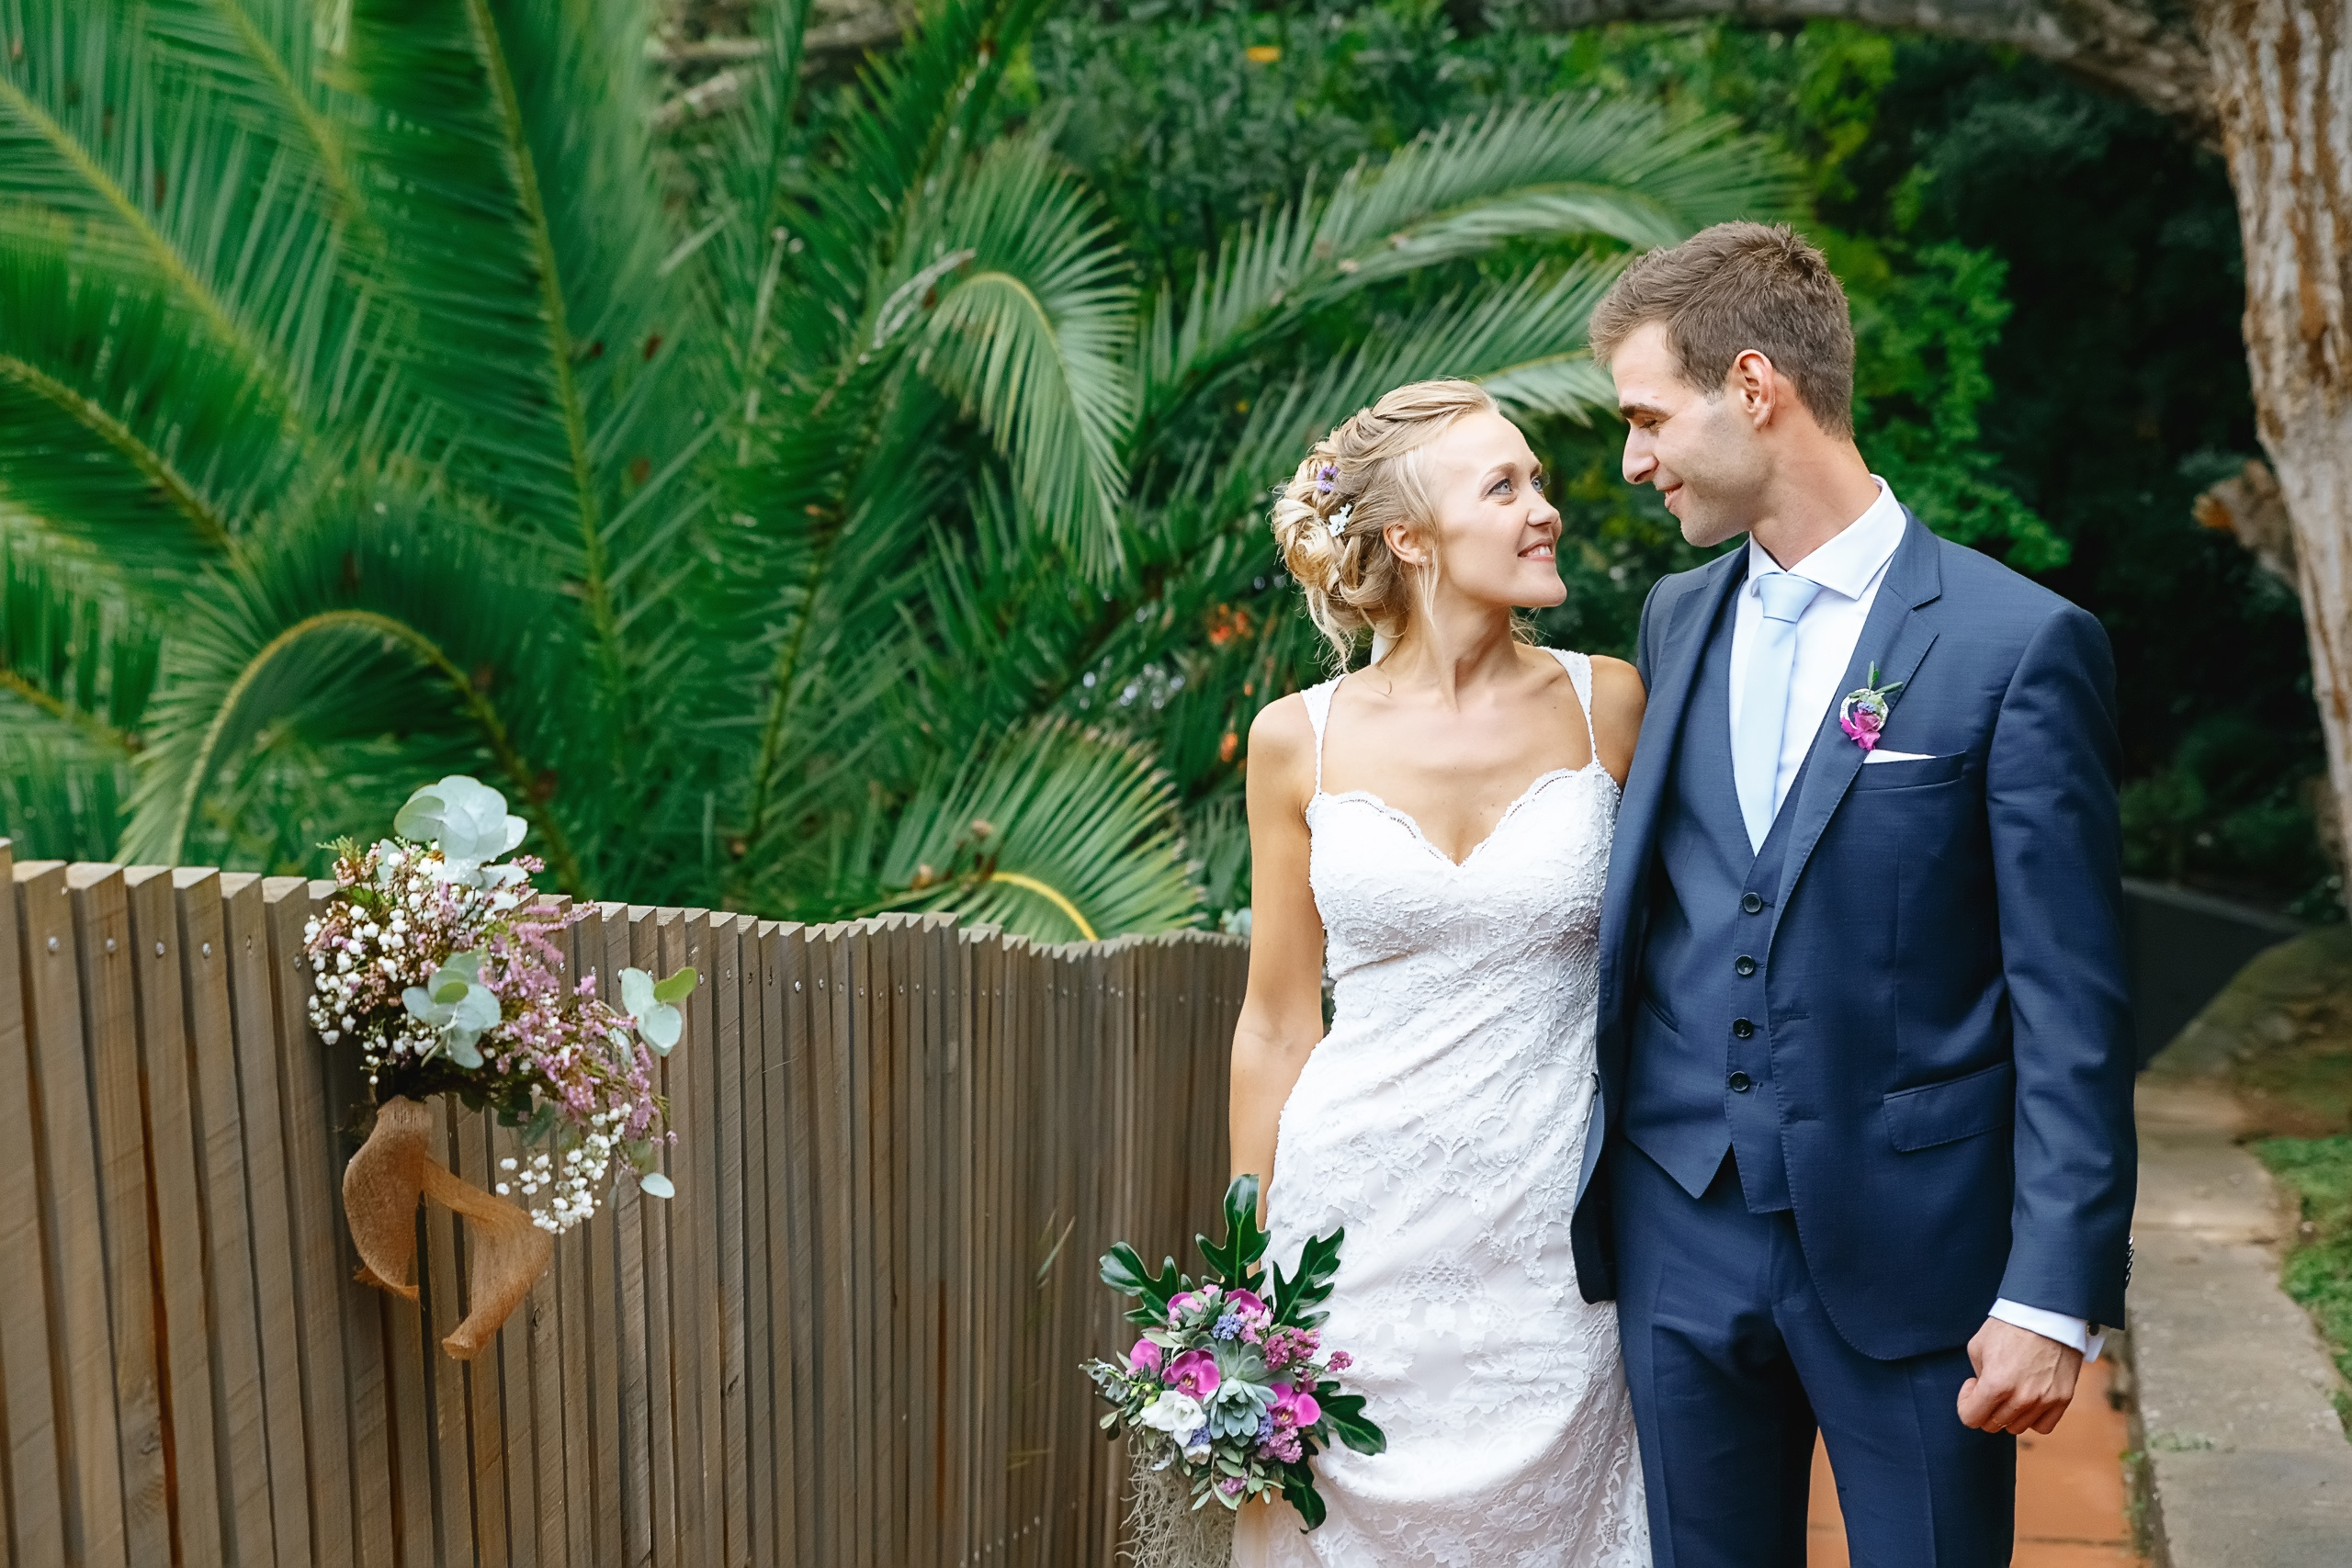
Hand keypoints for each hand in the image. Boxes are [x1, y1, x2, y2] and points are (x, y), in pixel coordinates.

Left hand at [1956, 1317, 2081, 1434]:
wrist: (2047, 1313)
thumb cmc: (2009, 1326)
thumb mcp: (1978, 1347)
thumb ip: (1977, 1376)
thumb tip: (1982, 1395)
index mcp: (1996, 1385)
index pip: (1971, 1418)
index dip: (1966, 1403)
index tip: (1973, 1386)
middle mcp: (2021, 1398)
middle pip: (1993, 1424)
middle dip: (1986, 1407)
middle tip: (1991, 1384)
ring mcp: (2044, 1401)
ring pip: (2017, 1427)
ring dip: (2008, 1413)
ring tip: (2011, 1388)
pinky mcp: (2063, 1399)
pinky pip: (2043, 1426)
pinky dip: (2033, 1418)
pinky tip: (2028, 1399)